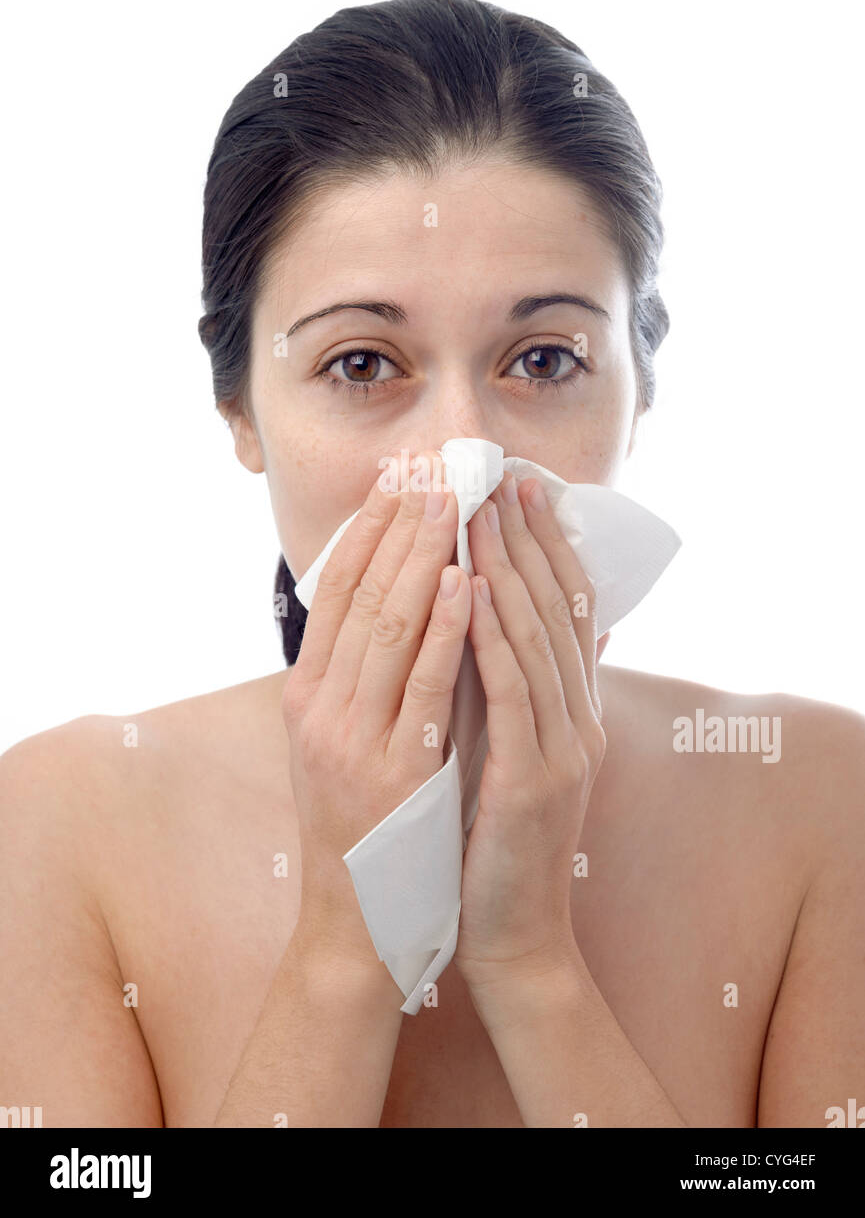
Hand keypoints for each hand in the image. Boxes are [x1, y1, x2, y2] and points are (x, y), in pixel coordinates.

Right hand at [282, 452, 471, 974]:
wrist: (358, 926)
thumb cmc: (362, 828)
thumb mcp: (344, 743)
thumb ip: (364, 678)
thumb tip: (397, 601)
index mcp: (305, 697)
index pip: (334, 593)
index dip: (367, 529)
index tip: (398, 476)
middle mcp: (319, 711)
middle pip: (360, 596)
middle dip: (399, 525)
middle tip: (430, 465)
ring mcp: (353, 742)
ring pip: (390, 628)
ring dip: (424, 557)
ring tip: (453, 501)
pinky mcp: (396, 774)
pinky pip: (426, 688)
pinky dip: (446, 629)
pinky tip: (468, 583)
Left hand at [452, 472, 609, 992]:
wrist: (512, 935)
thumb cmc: (495, 841)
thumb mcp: (511, 753)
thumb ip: (508, 694)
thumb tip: (479, 624)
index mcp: (573, 712)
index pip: (565, 611)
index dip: (546, 548)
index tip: (519, 492)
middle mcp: (579, 720)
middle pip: (556, 610)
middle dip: (527, 540)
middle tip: (502, 478)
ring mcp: (562, 750)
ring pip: (537, 640)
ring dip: (509, 571)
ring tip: (482, 513)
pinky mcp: (534, 780)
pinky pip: (513, 694)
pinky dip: (493, 637)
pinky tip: (471, 593)